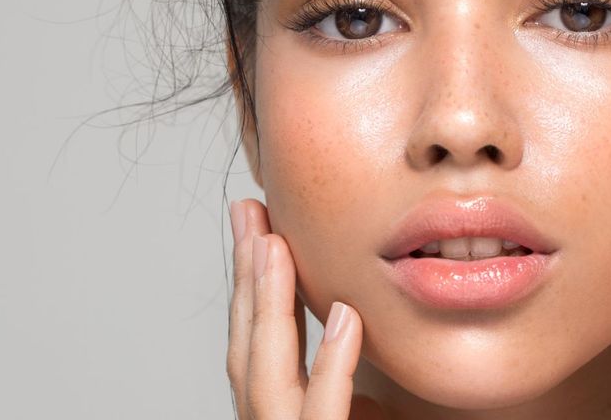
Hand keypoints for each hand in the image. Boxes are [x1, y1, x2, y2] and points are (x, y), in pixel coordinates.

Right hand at [227, 199, 368, 418]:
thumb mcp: (363, 410)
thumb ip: (347, 372)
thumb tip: (352, 313)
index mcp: (283, 411)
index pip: (259, 342)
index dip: (253, 282)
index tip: (257, 225)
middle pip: (249, 347)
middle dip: (247, 278)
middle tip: (250, 211)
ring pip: (266, 376)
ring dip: (271, 306)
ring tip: (275, 246)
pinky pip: (323, 413)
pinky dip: (332, 364)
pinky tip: (346, 317)